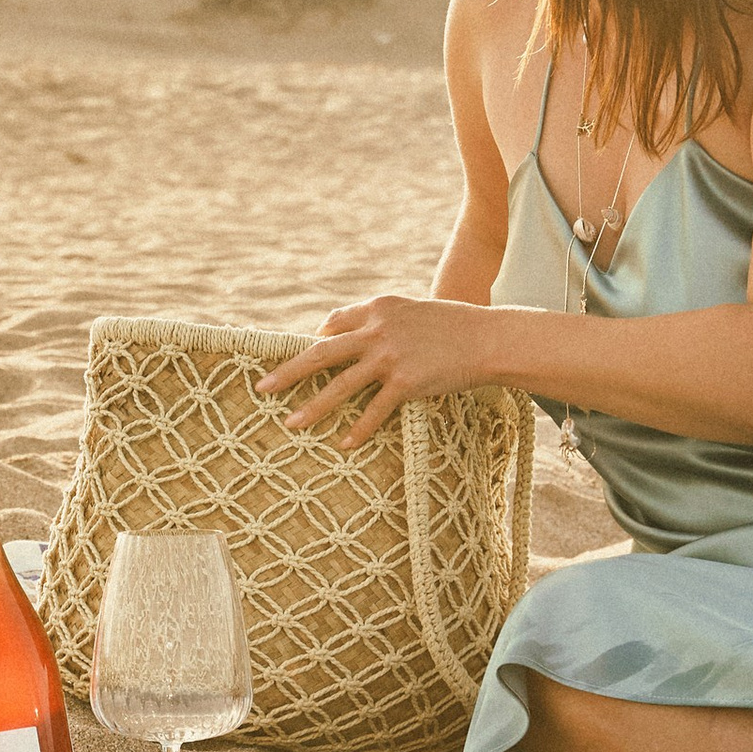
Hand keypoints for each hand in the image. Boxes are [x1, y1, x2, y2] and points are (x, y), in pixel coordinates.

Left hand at [257, 297, 497, 453]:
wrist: (489, 338)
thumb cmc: (455, 326)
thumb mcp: (414, 311)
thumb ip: (385, 322)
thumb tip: (361, 339)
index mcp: (378, 307)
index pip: (334, 322)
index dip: (317, 340)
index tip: (305, 355)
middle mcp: (377, 329)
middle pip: (321, 352)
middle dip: (288, 371)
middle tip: (263, 388)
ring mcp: (390, 357)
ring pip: (339, 385)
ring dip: (313, 407)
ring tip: (291, 424)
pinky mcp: (405, 383)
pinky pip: (373, 411)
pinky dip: (358, 429)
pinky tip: (344, 443)